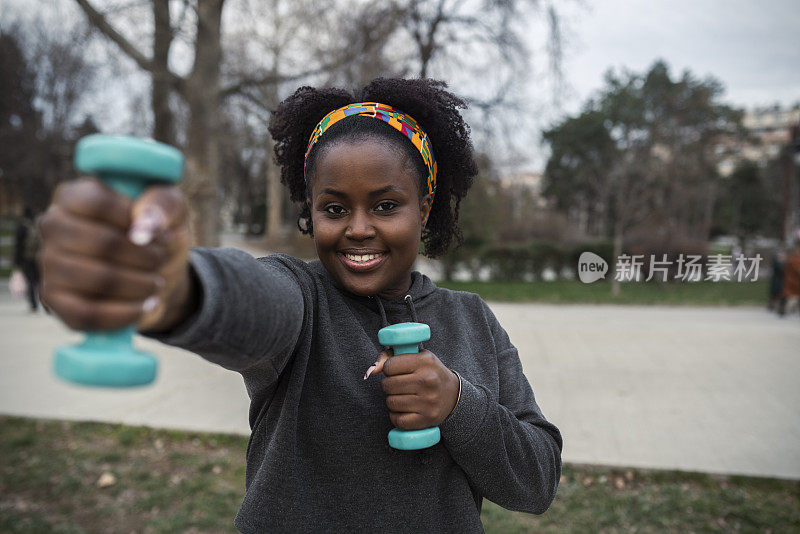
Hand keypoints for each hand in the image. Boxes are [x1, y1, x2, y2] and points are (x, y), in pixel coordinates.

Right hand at [38, 177, 192, 332]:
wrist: (158, 274)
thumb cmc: (158, 233)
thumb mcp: (172, 210)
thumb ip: (163, 204)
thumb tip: (144, 225)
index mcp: (75, 195)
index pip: (96, 203)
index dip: (135, 221)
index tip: (162, 234)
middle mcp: (53, 226)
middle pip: (100, 243)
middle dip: (144, 256)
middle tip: (160, 260)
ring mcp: (50, 264)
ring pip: (98, 279)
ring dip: (139, 284)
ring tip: (156, 282)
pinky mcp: (55, 300)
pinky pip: (88, 313)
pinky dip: (126, 312)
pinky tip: (146, 305)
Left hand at [366, 349, 459, 430]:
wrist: (453, 394)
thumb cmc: (428, 372)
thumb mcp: (416, 357)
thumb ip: (389, 357)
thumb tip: (370, 371)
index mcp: (425, 361)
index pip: (390, 366)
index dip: (389, 368)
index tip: (396, 371)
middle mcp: (428, 381)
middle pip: (388, 385)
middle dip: (388, 385)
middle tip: (398, 385)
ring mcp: (428, 401)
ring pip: (391, 402)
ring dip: (392, 400)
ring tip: (402, 396)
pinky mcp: (427, 419)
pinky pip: (398, 420)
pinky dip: (396, 416)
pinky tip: (403, 410)